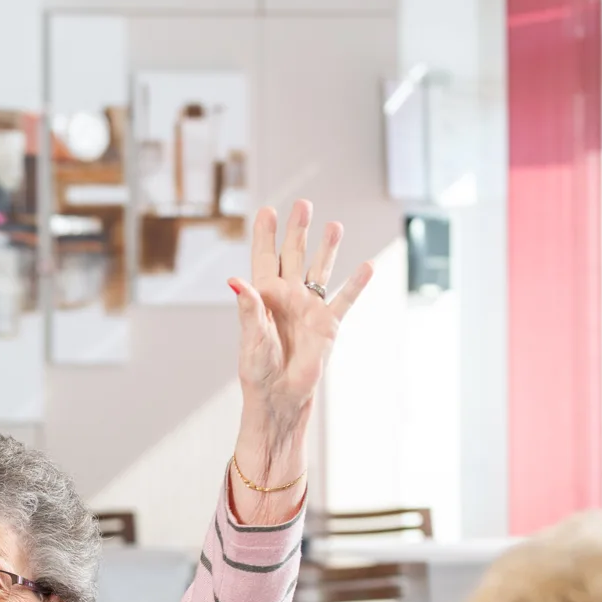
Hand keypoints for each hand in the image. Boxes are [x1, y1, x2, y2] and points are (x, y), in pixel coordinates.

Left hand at [228, 200, 373, 451]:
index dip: (265, 235)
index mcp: (263, 297)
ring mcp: (309, 308)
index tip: (267, 210)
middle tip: (303, 204)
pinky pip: (344, 299)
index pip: (263, 258)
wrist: (280, 397)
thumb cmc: (258, 370)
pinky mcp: (328, 324)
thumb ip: (248, 307)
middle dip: (297, 230)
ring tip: (334, 225)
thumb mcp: (250, 338)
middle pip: (293, 255)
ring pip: (320, 270)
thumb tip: (234, 281)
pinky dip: (356, 284)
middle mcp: (287, 296)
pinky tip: (368, 265)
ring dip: (327, 248)